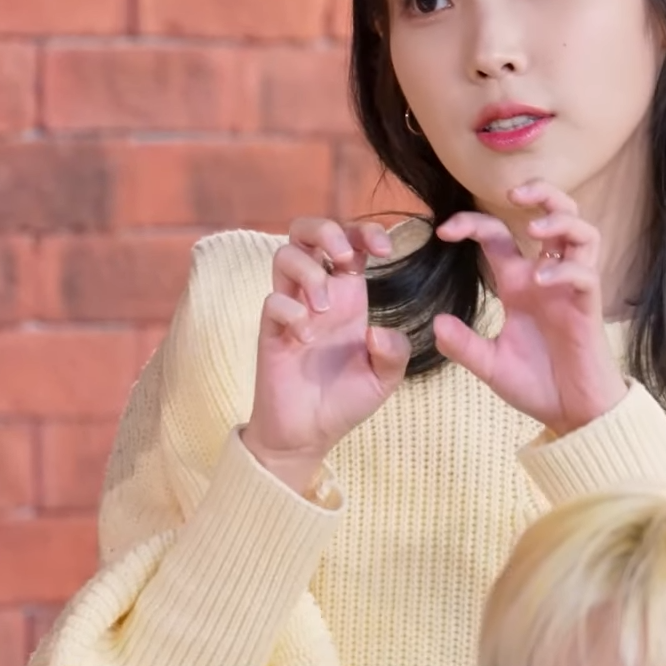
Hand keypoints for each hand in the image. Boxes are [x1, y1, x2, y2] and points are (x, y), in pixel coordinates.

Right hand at [246, 218, 408, 492]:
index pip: (351, 242)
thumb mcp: (384, 379)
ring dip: (309, 273)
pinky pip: (272, 301)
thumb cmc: (344, 400)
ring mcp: (291, 309)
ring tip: (324, 310)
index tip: (385, 250)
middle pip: (306, 231)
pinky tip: (305, 338)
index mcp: (349, 296)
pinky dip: (291, 311)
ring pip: (284, 255)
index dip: (365, 231)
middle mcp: (318, 294)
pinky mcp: (270, 331)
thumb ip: (395, 352)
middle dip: (325, 230)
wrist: (308, 436)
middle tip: (344, 257)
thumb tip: (378, 330)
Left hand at [432, 182, 628, 436]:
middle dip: (539, 192)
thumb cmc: (538, 384)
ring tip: (533, 229)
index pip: (498, 235)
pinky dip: (565, 269)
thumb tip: (436, 323)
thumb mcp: (490, 365)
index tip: (444, 232)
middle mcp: (546, 277)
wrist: (573, 414)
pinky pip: (586, 273)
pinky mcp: (588, 307)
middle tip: (514, 192)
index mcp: (519, 283)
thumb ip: (464, 345)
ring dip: (558, 220)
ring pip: (581, 231)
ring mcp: (570, 289)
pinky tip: (542, 281)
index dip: (472, 224)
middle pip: (554, 213)